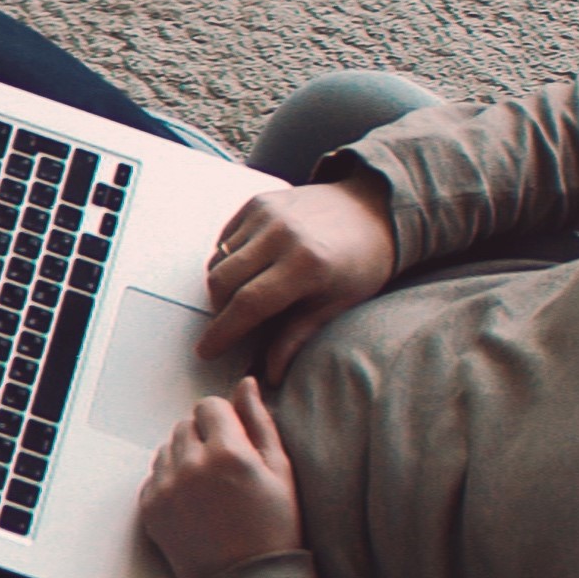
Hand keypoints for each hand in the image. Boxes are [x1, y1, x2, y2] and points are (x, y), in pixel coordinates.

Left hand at [140, 377, 303, 577]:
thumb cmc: (273, 530)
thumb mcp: (281, 471)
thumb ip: (260, 421)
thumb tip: (246, 384)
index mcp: (228, 452)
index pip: (209, 406)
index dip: (224, 420)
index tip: (235, 440)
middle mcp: (191, 466)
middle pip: (186, 424)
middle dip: (204, 437)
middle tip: (225, 468)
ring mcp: (167, 489)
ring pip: (168, 448)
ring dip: (185, 457)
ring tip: (210, 488)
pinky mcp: (151, 510)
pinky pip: (154, 476)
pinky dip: (170, 482)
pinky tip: (194, 503)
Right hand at [198, 173, 396, 380]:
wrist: (372, 210)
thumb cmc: (360, 263)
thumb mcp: (336, 306)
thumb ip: (297, 338)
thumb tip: (270, 375)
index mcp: (306, 265)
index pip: (248, 305)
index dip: (223, 333)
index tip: (207, 351)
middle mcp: (282, 234)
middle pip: (223, 282)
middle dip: (219, 311)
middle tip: (232, 326)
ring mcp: (268, 213)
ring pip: (219, 260)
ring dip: (222, 286)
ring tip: (245, 297)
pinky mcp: (259, 201)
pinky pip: (225, 240)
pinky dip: (227, 260)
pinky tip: (249, 270)